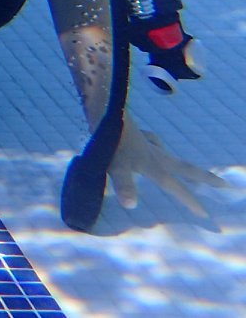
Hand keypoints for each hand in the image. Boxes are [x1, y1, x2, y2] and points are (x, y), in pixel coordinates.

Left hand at [107, 116, 227, 216]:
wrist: (102, 110)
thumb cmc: (107, 142)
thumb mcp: (114, 166)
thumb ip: (124, 185)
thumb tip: (131, 204)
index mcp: (152, 165)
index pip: (175, 187)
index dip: (189, 200)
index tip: (205, 213)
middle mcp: (154, 154)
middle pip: (185, 167)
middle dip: (204, 177)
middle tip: (223, 184)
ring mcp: (146, 142)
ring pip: (169, 155)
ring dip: (181, 164)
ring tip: (188, 170)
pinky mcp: (136, 134)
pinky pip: (150, 142)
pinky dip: (155, 147)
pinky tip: (152, 144)